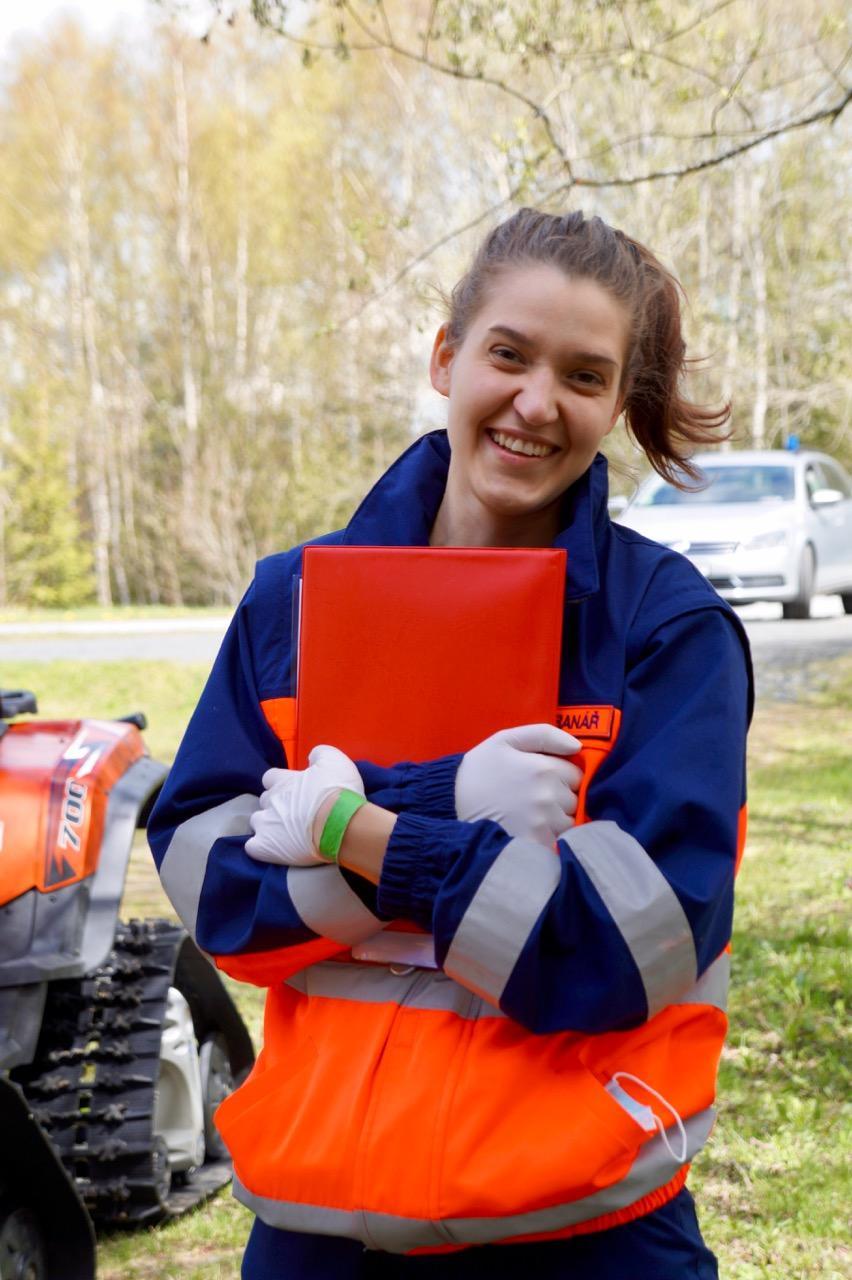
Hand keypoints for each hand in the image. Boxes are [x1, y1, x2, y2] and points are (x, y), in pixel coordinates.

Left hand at [244, 745, 364, 865]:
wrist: (341, 824)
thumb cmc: (338, 791)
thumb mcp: (335, 760)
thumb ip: (320, 754)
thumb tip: (311, 757)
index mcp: (283, 781)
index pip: (270, 777)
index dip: (280, 782)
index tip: (293, 789)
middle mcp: (270, 801)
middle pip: (264, 800)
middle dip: (275, 804)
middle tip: (295, 812)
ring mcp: (265, 825)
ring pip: (256, 822)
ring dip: (268, 825)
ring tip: (286, 833)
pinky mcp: (265, 848)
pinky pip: (253, 848)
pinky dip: (261, 848)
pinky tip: (274, 850)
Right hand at [455, 723, 582, 844]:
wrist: (450, 802)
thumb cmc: (479, 768)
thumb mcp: (506, 739)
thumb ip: (544, 735)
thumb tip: (577, 747)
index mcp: (544, 768)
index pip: (576, 775)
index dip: (562, 776)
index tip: (542, 779)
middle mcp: (548, 796)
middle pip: (574, 800)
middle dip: (560, 798)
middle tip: (533, 798)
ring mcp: (542, 823)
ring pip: (568, 822)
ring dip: (556, 820)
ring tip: (530, 815)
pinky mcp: (534, 844)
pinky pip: (556, 842)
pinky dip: (547, 838)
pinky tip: (528, 830)